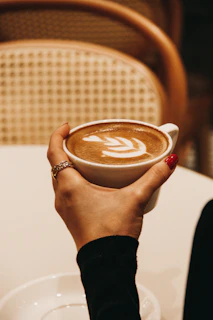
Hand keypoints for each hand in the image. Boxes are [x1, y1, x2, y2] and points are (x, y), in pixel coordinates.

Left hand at [47, 123, 177, 250]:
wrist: (106, 263)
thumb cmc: (112, 234)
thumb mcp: (135, 199)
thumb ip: (153, 178)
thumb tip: (168, 162)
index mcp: (70, 186)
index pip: (53, 153)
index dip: (57, 135)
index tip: (67, 126)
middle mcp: (62, 196)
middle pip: (56, 165)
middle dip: (64, 149)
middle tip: (80, 140)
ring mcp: (64, 208)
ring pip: (60, 179)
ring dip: (68, 165)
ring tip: (86, 158)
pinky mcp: (71, 216)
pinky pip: (66, 191)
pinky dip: (73, 180)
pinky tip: (90, 182)